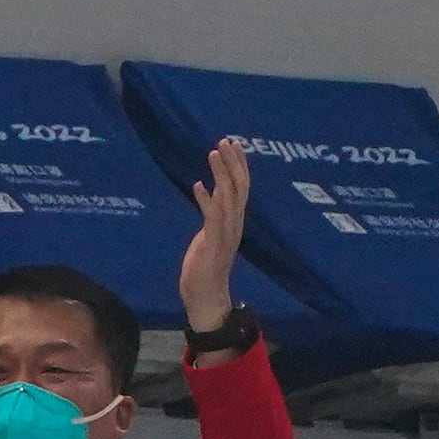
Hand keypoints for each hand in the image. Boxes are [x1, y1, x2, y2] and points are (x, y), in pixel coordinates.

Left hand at [179, 137, 252, 335]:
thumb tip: (209, 192)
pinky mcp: (213, 246)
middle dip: (233, 163)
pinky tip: (197, 186)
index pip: (241, 188)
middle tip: (225, 140)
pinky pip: (212, 219)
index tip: (232, 144)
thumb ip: (212, 213)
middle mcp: (234, 225)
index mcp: (234, 222)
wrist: (206, 298)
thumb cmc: (205, 267)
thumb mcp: (208, 233)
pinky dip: (206, 201)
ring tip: (214, 153)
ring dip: (221, 175)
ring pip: (228, 198)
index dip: (238, 165)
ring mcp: (225, 235)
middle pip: (239, 188)